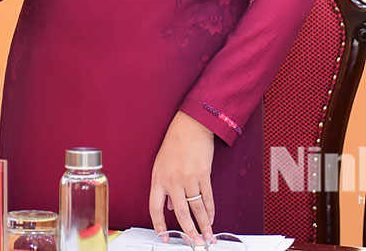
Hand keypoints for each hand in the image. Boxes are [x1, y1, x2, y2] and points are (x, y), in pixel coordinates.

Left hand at [149, 111, 215, 243]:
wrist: (191, 126)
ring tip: (207, 236)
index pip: (155, 208)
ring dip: (203, 225)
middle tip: (194, 243)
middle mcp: (172, 180)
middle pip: (180, 213)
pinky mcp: (203, 175)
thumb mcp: (161, 164)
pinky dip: (210, 210)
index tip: (164, 236)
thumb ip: (164, 187)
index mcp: (158, 179)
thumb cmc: (175, 142)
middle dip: (188, 231)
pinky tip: (211, 218)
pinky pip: (207, 197)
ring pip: (196, 208)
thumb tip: (168, 206)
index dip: (159, 224)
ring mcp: (188, 178)